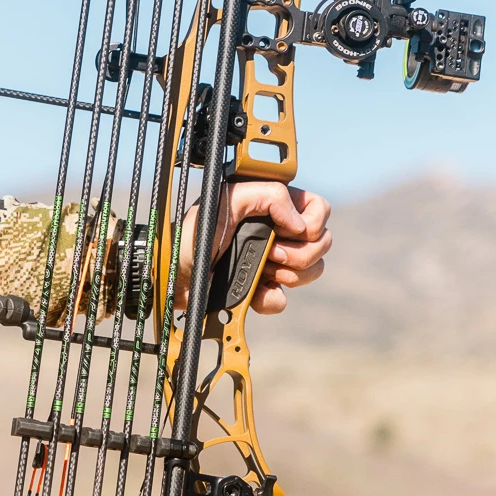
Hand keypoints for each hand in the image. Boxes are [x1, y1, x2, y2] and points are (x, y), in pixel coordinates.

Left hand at [202, 181, 331, 314]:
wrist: (173, 274)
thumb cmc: (191, 233)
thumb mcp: (225, 200)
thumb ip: (267, 196)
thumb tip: (300, 224)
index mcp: (270, 206)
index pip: (318, 208)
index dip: (312, 222)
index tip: (285, 231)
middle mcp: (276, 231)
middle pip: (322, 242)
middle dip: (299, 253)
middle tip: (270, 253)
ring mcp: (272, 261)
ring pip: (312, 271)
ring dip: (288, 274)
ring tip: (260, 269)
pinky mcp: (261, 288)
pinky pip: (283, 299)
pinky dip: (267, 298)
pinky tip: (251, 291)